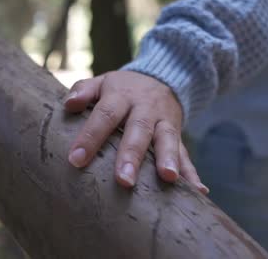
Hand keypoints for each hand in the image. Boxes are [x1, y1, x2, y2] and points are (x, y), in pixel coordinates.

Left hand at [64, 70, 207, 192]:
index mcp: (121, 96)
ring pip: (167, 139)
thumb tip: (69, 104)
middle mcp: (145, 108)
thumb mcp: (102, 82)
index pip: (105, 115)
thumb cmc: (121, 88)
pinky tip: (199, 190)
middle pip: (138, 131)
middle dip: (132, 155)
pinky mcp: (178, 133)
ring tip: (168, 178)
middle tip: (123, 180)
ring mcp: (164, 121)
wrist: (161, 76)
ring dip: (168, 159)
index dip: (91, 137)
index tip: (76, 159)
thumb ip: (83, 91)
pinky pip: (186, 152)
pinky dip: (192, 171)